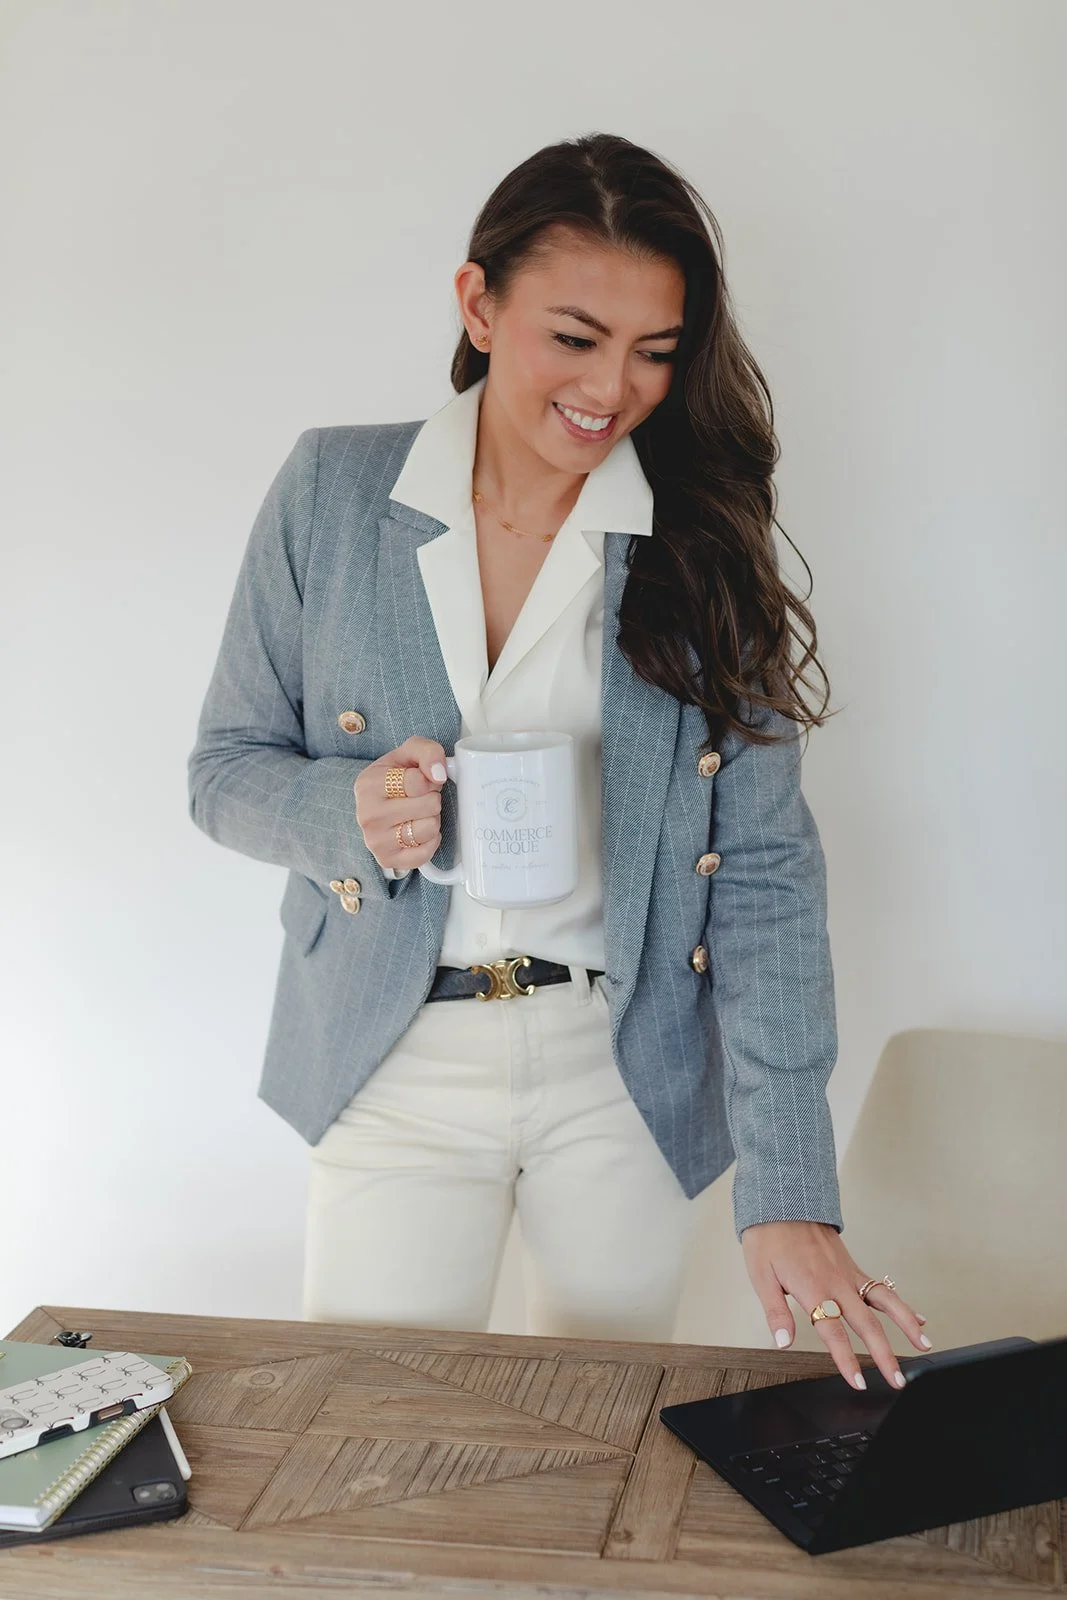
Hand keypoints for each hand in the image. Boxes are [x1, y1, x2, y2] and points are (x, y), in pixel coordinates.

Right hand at [353, 736, 447, 871]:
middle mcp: (367, 814)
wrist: (379, 804)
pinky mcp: (387, 860)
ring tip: (418, 814)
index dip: (428, 780)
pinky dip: (430, 841)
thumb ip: (427, 751)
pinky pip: (426, 852)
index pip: (418, 781)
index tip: (419, 781)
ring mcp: (375, 841)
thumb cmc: (395, 778)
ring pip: (430, 828)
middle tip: (419, 799)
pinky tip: (417, 831)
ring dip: (432, 819)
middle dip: (432, 799)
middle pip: (429, 805)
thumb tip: (438, 774)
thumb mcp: (409, 754)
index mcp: (368, 784)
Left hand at [741, 1220, 931, 1391]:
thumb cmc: (769, 1238)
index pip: (834, 1332)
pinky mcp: (853, 1267)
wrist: (782, 1202)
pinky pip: (882, 1288)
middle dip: (885, 1355)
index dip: (847, 1360)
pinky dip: (901, 1304)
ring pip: (885, 1303)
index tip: (859, 1383)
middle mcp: (837, 1283)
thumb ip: (775, 1312)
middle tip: (898, 1380)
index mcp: (813, 1288)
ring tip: (924, 1346)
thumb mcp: (761, 1276)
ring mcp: (849, 1274)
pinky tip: (916, 1317)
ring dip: (906, 1325)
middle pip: (867, 1324)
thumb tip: (782, 1342)